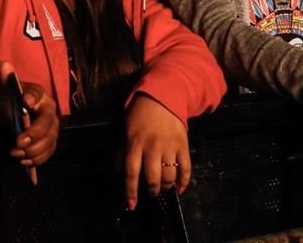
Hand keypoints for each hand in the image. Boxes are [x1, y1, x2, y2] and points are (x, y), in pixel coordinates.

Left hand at [5, 68, 58, 165]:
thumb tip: (5, 65)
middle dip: (34, 135)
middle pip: (47, 125)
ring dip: (34, 151)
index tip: (24, 103)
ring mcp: (52, 129)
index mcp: (39, 95)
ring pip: (49, 142)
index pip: (36, 95)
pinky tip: (24, 162)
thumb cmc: (11, 100)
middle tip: (18, 143)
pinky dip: (37, 159)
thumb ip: (5, 79)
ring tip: (16, 154)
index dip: (32, 99)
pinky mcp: (49, 143)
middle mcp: (50, 112)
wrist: (12, 113)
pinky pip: (48, 153)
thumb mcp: (5, 91)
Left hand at [124, 94, 190, 209]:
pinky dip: (184, 182)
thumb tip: (117, 172)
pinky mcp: (183, 145)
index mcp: (134, 143)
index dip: (131, 191)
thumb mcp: (125, 130)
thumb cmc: (139, 114)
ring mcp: (169, 147)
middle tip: (151, 193)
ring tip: (164, 188)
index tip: (132, 205)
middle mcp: (151, 147)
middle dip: (152, 191)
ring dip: (166, 187)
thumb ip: (121, 151)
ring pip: (169, 176)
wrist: (162, 97)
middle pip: (152, 178)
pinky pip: (186, 168)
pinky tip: (180, 188)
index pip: (131, 172)